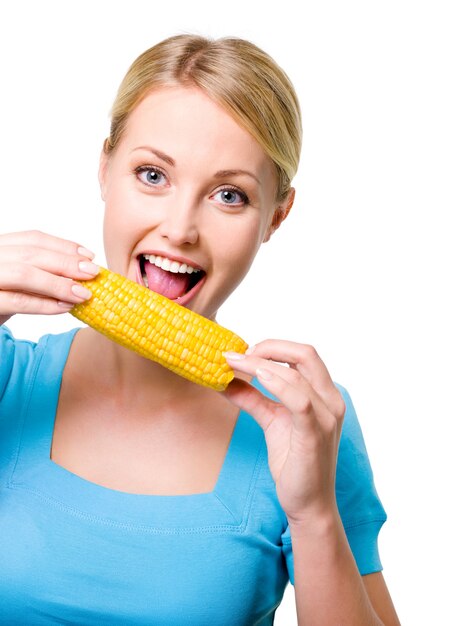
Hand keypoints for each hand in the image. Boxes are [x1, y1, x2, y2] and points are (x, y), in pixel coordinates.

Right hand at [0, 230, 98, 323]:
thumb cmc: (0, 300)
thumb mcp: (19, 282)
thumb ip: (41, 271)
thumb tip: (83, 271)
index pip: (33, 239)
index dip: (64, 246)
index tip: (89, 256)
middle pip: (31, 253)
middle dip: (66, 263)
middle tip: (93, 274)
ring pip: (24, 274)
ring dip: (58, 284)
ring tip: (83, 294)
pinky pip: (17, 301)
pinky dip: (44, 305)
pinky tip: (65, 308)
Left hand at [224, 340, 345, 524]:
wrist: (309, 504)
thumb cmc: (294, 462)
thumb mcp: (271, 421)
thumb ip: (252, 398)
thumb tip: (225, 380)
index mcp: (324, 394)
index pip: (303, 354)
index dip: (272, 346)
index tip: (243, 352)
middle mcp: (331, 400)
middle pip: (306, 353)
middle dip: (269, 347)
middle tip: (239, 355)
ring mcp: (326, 417)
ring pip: (297, 374)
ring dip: (260, 364)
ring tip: (234, 365)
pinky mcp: (314, 435)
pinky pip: (298, 400)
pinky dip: (276, 384)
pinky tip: (255, 379)